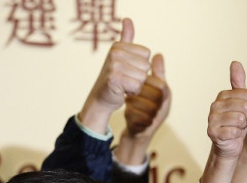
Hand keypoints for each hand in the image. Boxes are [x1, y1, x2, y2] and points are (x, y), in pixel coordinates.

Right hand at [79, 18, 150, 132]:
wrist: (100, 99)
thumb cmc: (114, 78)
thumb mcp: (120, 56)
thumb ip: (126, 38)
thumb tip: (127, 19)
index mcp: (117, 46)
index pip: (146, 54)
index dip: (140, 65)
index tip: (127, 70)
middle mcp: (114, 53)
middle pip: (146, 65)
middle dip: (139, 76)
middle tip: (125, 80)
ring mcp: (113, 66)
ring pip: (142, 76)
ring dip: (136, 85)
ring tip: (123, 85)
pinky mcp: (114, 79)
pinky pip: (137, 85)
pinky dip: (132, 92)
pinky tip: (121, 92)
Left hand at [124, 54, 170, 137]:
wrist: (137, 129)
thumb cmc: (145, 104)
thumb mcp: (150, 88)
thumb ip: (154, 72)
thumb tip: (157, 54)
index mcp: (166, 96)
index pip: (160, 84)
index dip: (146, 81)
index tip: (133, 79)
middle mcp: (164, 108)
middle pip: (154, 96)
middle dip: (139, 91)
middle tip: (128, 89)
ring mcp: (155, 119)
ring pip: (146, 108)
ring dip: (134, 102)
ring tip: (127, 99)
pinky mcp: (144, 129)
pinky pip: (138, 120)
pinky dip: (130, 114)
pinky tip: (126, 110)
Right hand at [207, 61, 246, 161]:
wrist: (228, 143)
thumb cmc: (236, 122)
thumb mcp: (240, 101)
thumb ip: (238, 82)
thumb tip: (235, 62)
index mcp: (222, 96)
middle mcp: (214, 105)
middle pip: (245, 106)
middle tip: (244, 123)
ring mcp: (211, 119)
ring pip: (240, 119)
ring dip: (243, 127)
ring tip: (237, 128)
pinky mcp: (211, 132)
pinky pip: (234, 131)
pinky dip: (236, 136)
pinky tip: (231, 136)